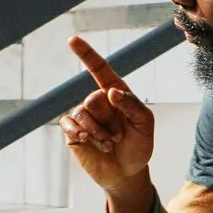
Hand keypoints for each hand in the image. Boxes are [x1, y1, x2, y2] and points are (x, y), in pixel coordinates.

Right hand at [59, 36, 157, 212]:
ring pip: (81, 113)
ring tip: (108, 144)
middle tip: (118, 137)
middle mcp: (98, 101)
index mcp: (116, 94)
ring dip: (97, 132)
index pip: (99, 69)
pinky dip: (78, 133)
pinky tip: (87, 141)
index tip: (72, 39)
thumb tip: (110, 91)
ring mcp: (84, 116)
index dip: (86, 54)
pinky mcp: (73, 131)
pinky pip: (68, 124)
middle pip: (93, 98)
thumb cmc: (139, 146)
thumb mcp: (145, 125)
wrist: (126, 173)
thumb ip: (132, 105)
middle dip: (106, 121)